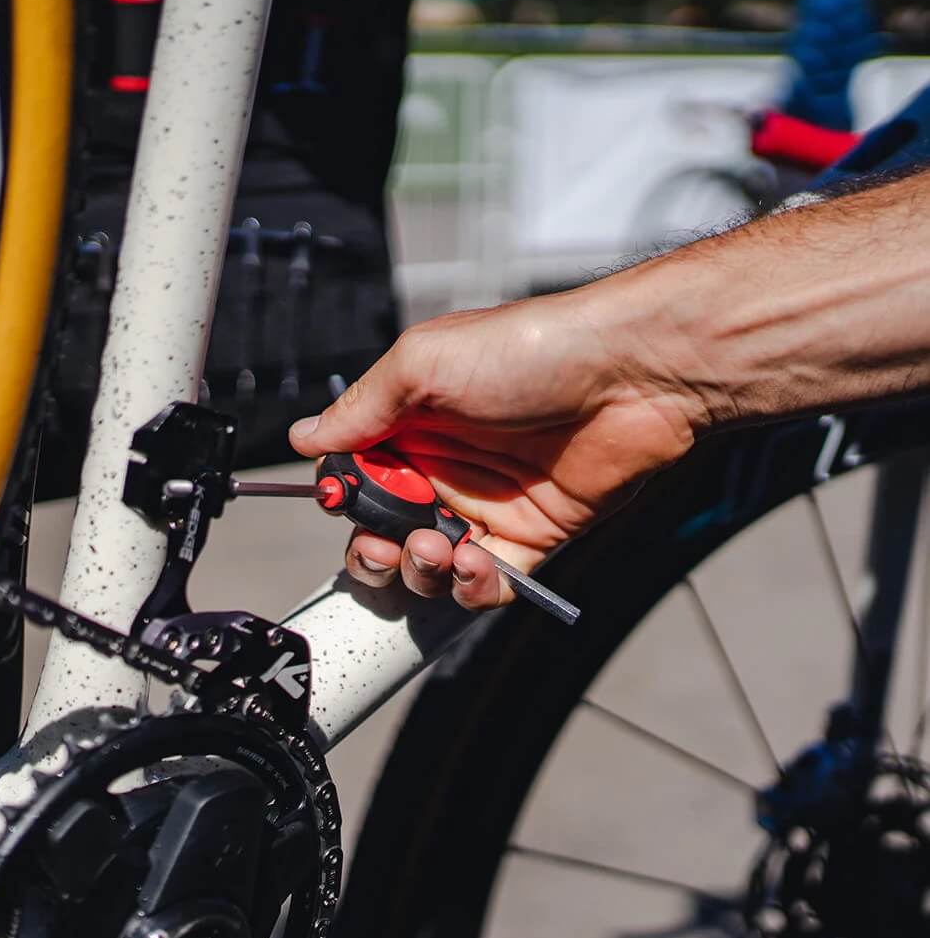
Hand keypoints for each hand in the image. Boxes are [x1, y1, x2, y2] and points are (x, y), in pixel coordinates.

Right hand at [290, 290, 707, 610]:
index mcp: (412, 423)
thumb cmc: (529, 350)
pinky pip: (488, 582)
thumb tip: (306, 436)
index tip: (344, 507)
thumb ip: (363, 407)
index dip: (345, 501)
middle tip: (385, 547)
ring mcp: (487, 504)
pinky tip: (474, 565)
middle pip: (387, 531)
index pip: (358, 477)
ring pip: (431, 565)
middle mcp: (444, 465)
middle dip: (376, 551)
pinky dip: (472, 587)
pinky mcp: (531, 535)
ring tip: (437, 549)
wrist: (630, 373)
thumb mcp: (424, 363)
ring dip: (422, 571)